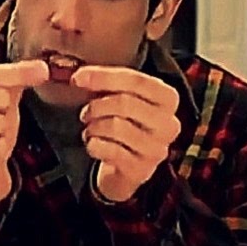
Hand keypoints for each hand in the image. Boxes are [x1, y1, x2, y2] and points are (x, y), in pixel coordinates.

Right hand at [0, 60, 49, 201]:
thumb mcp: (4, 98)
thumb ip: (19, 78)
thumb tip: (42, 68)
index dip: (14, 74)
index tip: (41, 72)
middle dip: (1, 102)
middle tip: (6, 111)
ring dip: (1, 126)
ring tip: (1, 131)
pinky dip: (1, 148)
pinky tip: (0, 147)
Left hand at [73, 66, 181, 202]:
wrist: (126, 168)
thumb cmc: (124, 125)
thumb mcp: (121, 99)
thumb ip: (106, 83)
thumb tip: (79, 76)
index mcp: (167, 99)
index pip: (137, 80)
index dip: (103, 76)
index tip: (77, 78)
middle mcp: (168, 124)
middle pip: (125, 103)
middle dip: (96, 106)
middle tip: (86, 113)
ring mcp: (156, 148)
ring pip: (115, 126)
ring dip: (93, 127)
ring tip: (91, 130)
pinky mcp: (141, 169)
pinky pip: (109, 149)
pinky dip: (93, 145)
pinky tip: (95, 145)